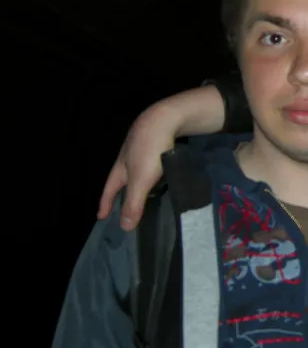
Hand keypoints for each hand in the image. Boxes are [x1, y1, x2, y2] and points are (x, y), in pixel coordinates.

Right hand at [97, 86, 225, 228]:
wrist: (167, 119)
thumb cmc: (150, 151)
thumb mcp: (141, 180)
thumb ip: (134, 203)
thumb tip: (124, 228)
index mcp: (121, 167)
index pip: (109, 189)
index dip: (105, 203)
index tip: (101, 217)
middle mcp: (128, 157)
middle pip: (122, 178)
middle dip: (121, 192)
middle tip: (122, 207)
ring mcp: (143, 148)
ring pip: (138, 168)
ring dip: (138, 181)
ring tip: (143, 193)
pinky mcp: (158, 141)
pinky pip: (153, 160)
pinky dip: (154, 170)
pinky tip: (161, 174)